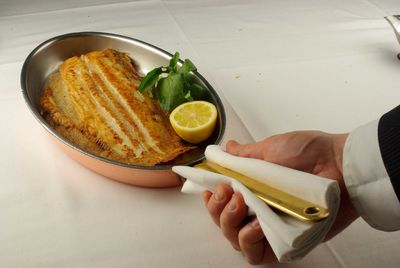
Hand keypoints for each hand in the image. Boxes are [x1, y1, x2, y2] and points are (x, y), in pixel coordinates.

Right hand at [203, 131, 358, 264]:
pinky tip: (256, 224)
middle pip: (224, 223)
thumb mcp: (271, 147)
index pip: (222, 202)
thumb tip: (225, 148)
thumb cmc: (309, 152)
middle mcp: (258, 210)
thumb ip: (244, 154)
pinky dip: (249, 241)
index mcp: (252, 189)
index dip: (211, 199)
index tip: (209, 188)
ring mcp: (270, 228)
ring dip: (229, 223)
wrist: (340, 164)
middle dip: (217, 210)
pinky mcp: (285, 243)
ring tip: (241, 204)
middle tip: (226, 192)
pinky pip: (258, 255)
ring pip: (235, 240)